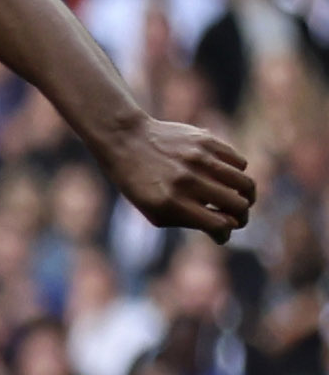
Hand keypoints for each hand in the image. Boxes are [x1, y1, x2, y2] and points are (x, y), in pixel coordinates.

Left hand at [94, 115, 256, 240]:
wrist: (127, 142)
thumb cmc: (142, 184)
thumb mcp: (155, 211)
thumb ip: (190, 221)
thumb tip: (228, 228)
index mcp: (173, 203)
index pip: (219, 225)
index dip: (226, 232)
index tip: (223, 232)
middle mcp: (188, 181)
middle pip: (237, 206)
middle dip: (242, 217)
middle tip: (239, 217)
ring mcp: (200, 160)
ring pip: (245, 184)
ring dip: (247, 196)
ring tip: (242, 199)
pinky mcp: (208, 142)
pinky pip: (240, 163)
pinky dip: (237, 173)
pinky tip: (226, 176)